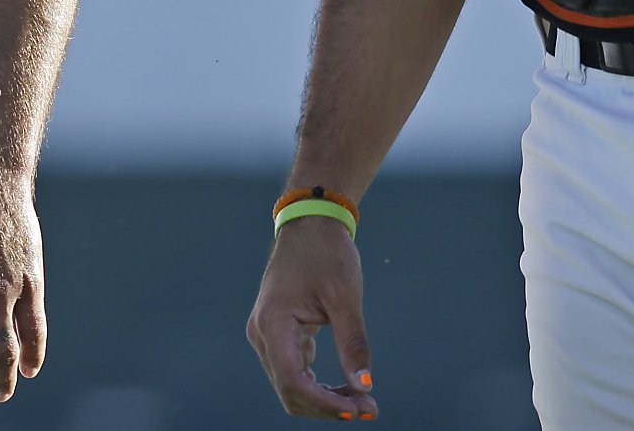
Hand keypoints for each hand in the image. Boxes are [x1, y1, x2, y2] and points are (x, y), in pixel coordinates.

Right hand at [246, 216, 377, 420]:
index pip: (292, 381)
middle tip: (371, 408)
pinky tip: (349, 387)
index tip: (358, 409)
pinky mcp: (278, 336)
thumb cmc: (326, 254)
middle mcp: (262, 334)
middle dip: (328, 406)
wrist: (311, 225)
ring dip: (326, 399)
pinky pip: (295, 373)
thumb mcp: (344, 296)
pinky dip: (320, 386)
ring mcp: (268, 336)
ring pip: (292, 387)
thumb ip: (352, 343)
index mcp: (273, 323)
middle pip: (290, 391)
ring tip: (364, 401)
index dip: (324, 403)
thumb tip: (365, 386)